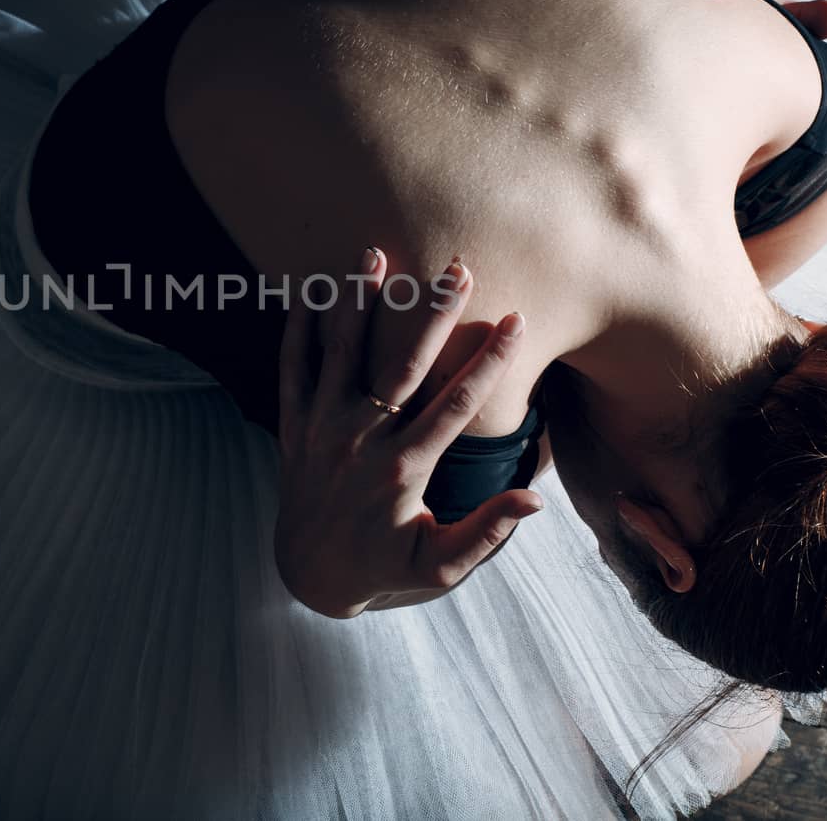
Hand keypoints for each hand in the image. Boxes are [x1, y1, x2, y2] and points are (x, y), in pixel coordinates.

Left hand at [274, 246, 543, 619]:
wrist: (308, 573)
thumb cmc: (385, 564)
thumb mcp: (440, 564)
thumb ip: (486, 533)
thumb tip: (535, 503)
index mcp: (403, 471)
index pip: (456, 406)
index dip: (490, 361)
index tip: (516, 320)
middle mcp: (359, 443)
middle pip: (402, 366)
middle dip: (434, 315)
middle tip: (459, 268)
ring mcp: (320, 429)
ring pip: (341, 354)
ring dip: (358, 302)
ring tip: (374, 253)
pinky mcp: (291, 425)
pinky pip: (291, 368)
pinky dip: (297, 329)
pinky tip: (307, 289)